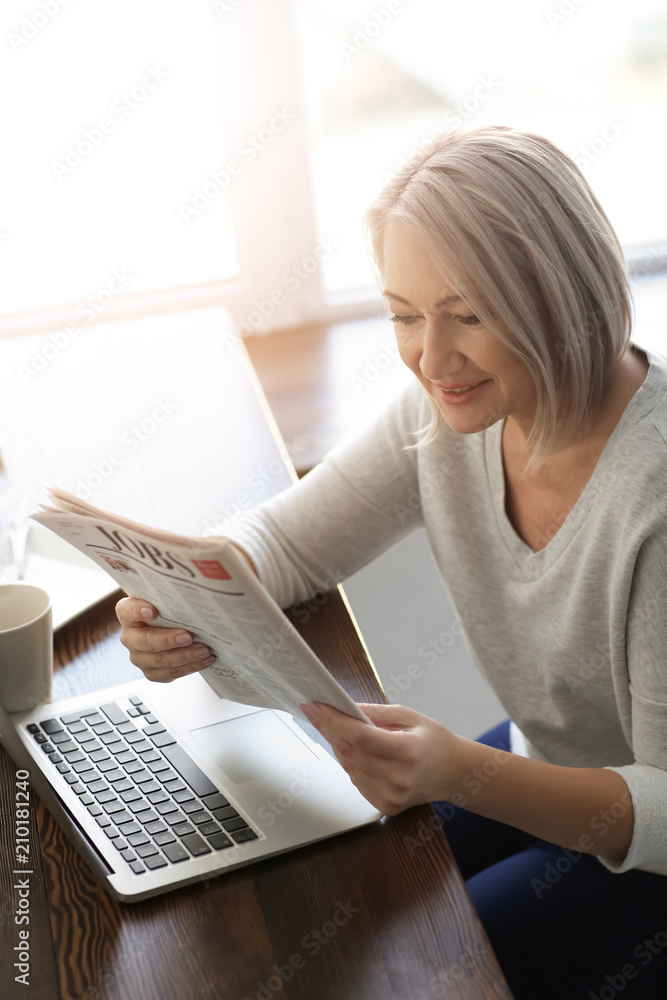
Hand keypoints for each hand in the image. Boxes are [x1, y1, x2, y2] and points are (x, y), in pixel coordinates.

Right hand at [115, 597, 215, 682]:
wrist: (173, 625)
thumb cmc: (168, 608)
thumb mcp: (167, 597)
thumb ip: (172, 594)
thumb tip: (195, 589)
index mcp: (128, 613)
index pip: (127, 611)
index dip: (138, 611)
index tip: (153, 611)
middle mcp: (130, 637)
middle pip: (145, 641)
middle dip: (168, 640)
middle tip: (189, 636)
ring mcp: (139, 657)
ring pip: (159, 660)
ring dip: (185, 656)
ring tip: (204, 650)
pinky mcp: (151, 672)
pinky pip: (169, 674)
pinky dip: (190, 667)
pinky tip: (205, 660)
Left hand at [300, 701, 463, 815]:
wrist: (452, 772)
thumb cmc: (433, 741)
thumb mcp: (410, 716)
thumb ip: (376, 712)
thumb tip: (346, 708)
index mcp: (407, 751)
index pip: (360, 736)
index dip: (333, 720)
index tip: (315, 706)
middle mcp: (399, 778)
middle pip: (350, 753)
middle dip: (330, 730)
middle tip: (318, 712)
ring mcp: (392, 796)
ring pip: (349, 768)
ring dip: (339, 747)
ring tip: (338, 729)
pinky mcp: (386, 806)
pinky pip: (356, 782)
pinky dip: (351, 764)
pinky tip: (356, 751)